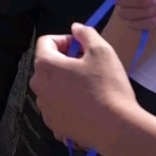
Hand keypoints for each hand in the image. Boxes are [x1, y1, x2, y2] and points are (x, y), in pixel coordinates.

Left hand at [30, 24, 136, 150]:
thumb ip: (86, 33)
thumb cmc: (108, 87)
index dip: (65, 39)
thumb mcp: (102, 51)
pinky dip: (67, 103)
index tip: (81, 46)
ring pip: (51, 86)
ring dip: (65, 82)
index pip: (46, 42)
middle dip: (65, 61)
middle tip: (87, 65)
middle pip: (47, 65)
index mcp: (45, 65)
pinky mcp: (53, 124)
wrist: (117, 128)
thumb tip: (76, 27)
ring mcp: (44, 107)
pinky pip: (57, 107)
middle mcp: (38, 86)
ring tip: (89, 87)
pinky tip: (86, 105)